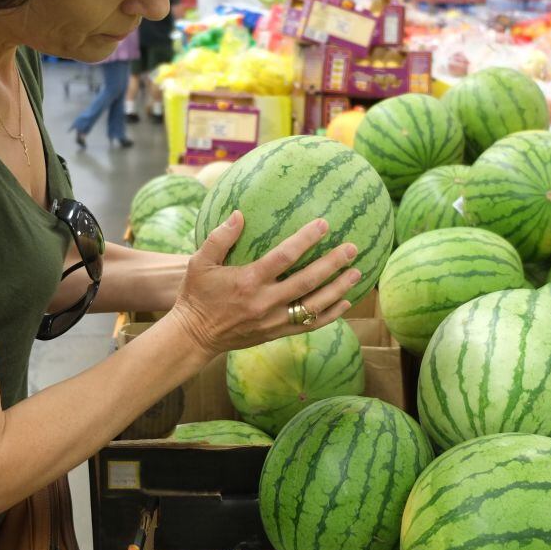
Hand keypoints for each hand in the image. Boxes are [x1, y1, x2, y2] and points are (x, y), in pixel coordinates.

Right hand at [171, 211, 360, 359]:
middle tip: (352, 248)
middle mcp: (265, 302)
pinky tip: (345, 302)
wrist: (193, 336)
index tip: (324, 224)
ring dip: (338, 289)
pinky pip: (309, 325)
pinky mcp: (276, 333)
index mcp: (248, 281)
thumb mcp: (199, 262)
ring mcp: (272, 320)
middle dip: (332, 264)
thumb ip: (220, 237)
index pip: (284, 257)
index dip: (306, 240)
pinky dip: (330, 315)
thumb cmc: (196, 295)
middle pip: (307, 281)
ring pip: (314, 305)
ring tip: (356, 273)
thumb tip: (240, 214)